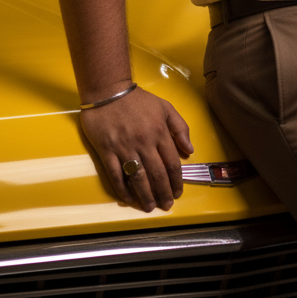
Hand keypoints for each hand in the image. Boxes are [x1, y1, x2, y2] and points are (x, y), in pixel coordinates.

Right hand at [80, 87, 193, 211]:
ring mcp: (124, 148)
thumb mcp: (165, 107)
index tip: (178, 192)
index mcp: (159, 132)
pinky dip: (122, 189)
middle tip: (166, 205)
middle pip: (157, 174)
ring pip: (138, 177)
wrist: (109, 91)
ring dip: (146, 195)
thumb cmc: (138, 100)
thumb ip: (180, 128)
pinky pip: (115, 174)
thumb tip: (190, 150)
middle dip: (164, 192)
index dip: (176, 181)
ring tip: (150, 207)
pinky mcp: (107, 151)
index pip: (172, 163)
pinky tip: (128, 198)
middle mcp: (144, 142)